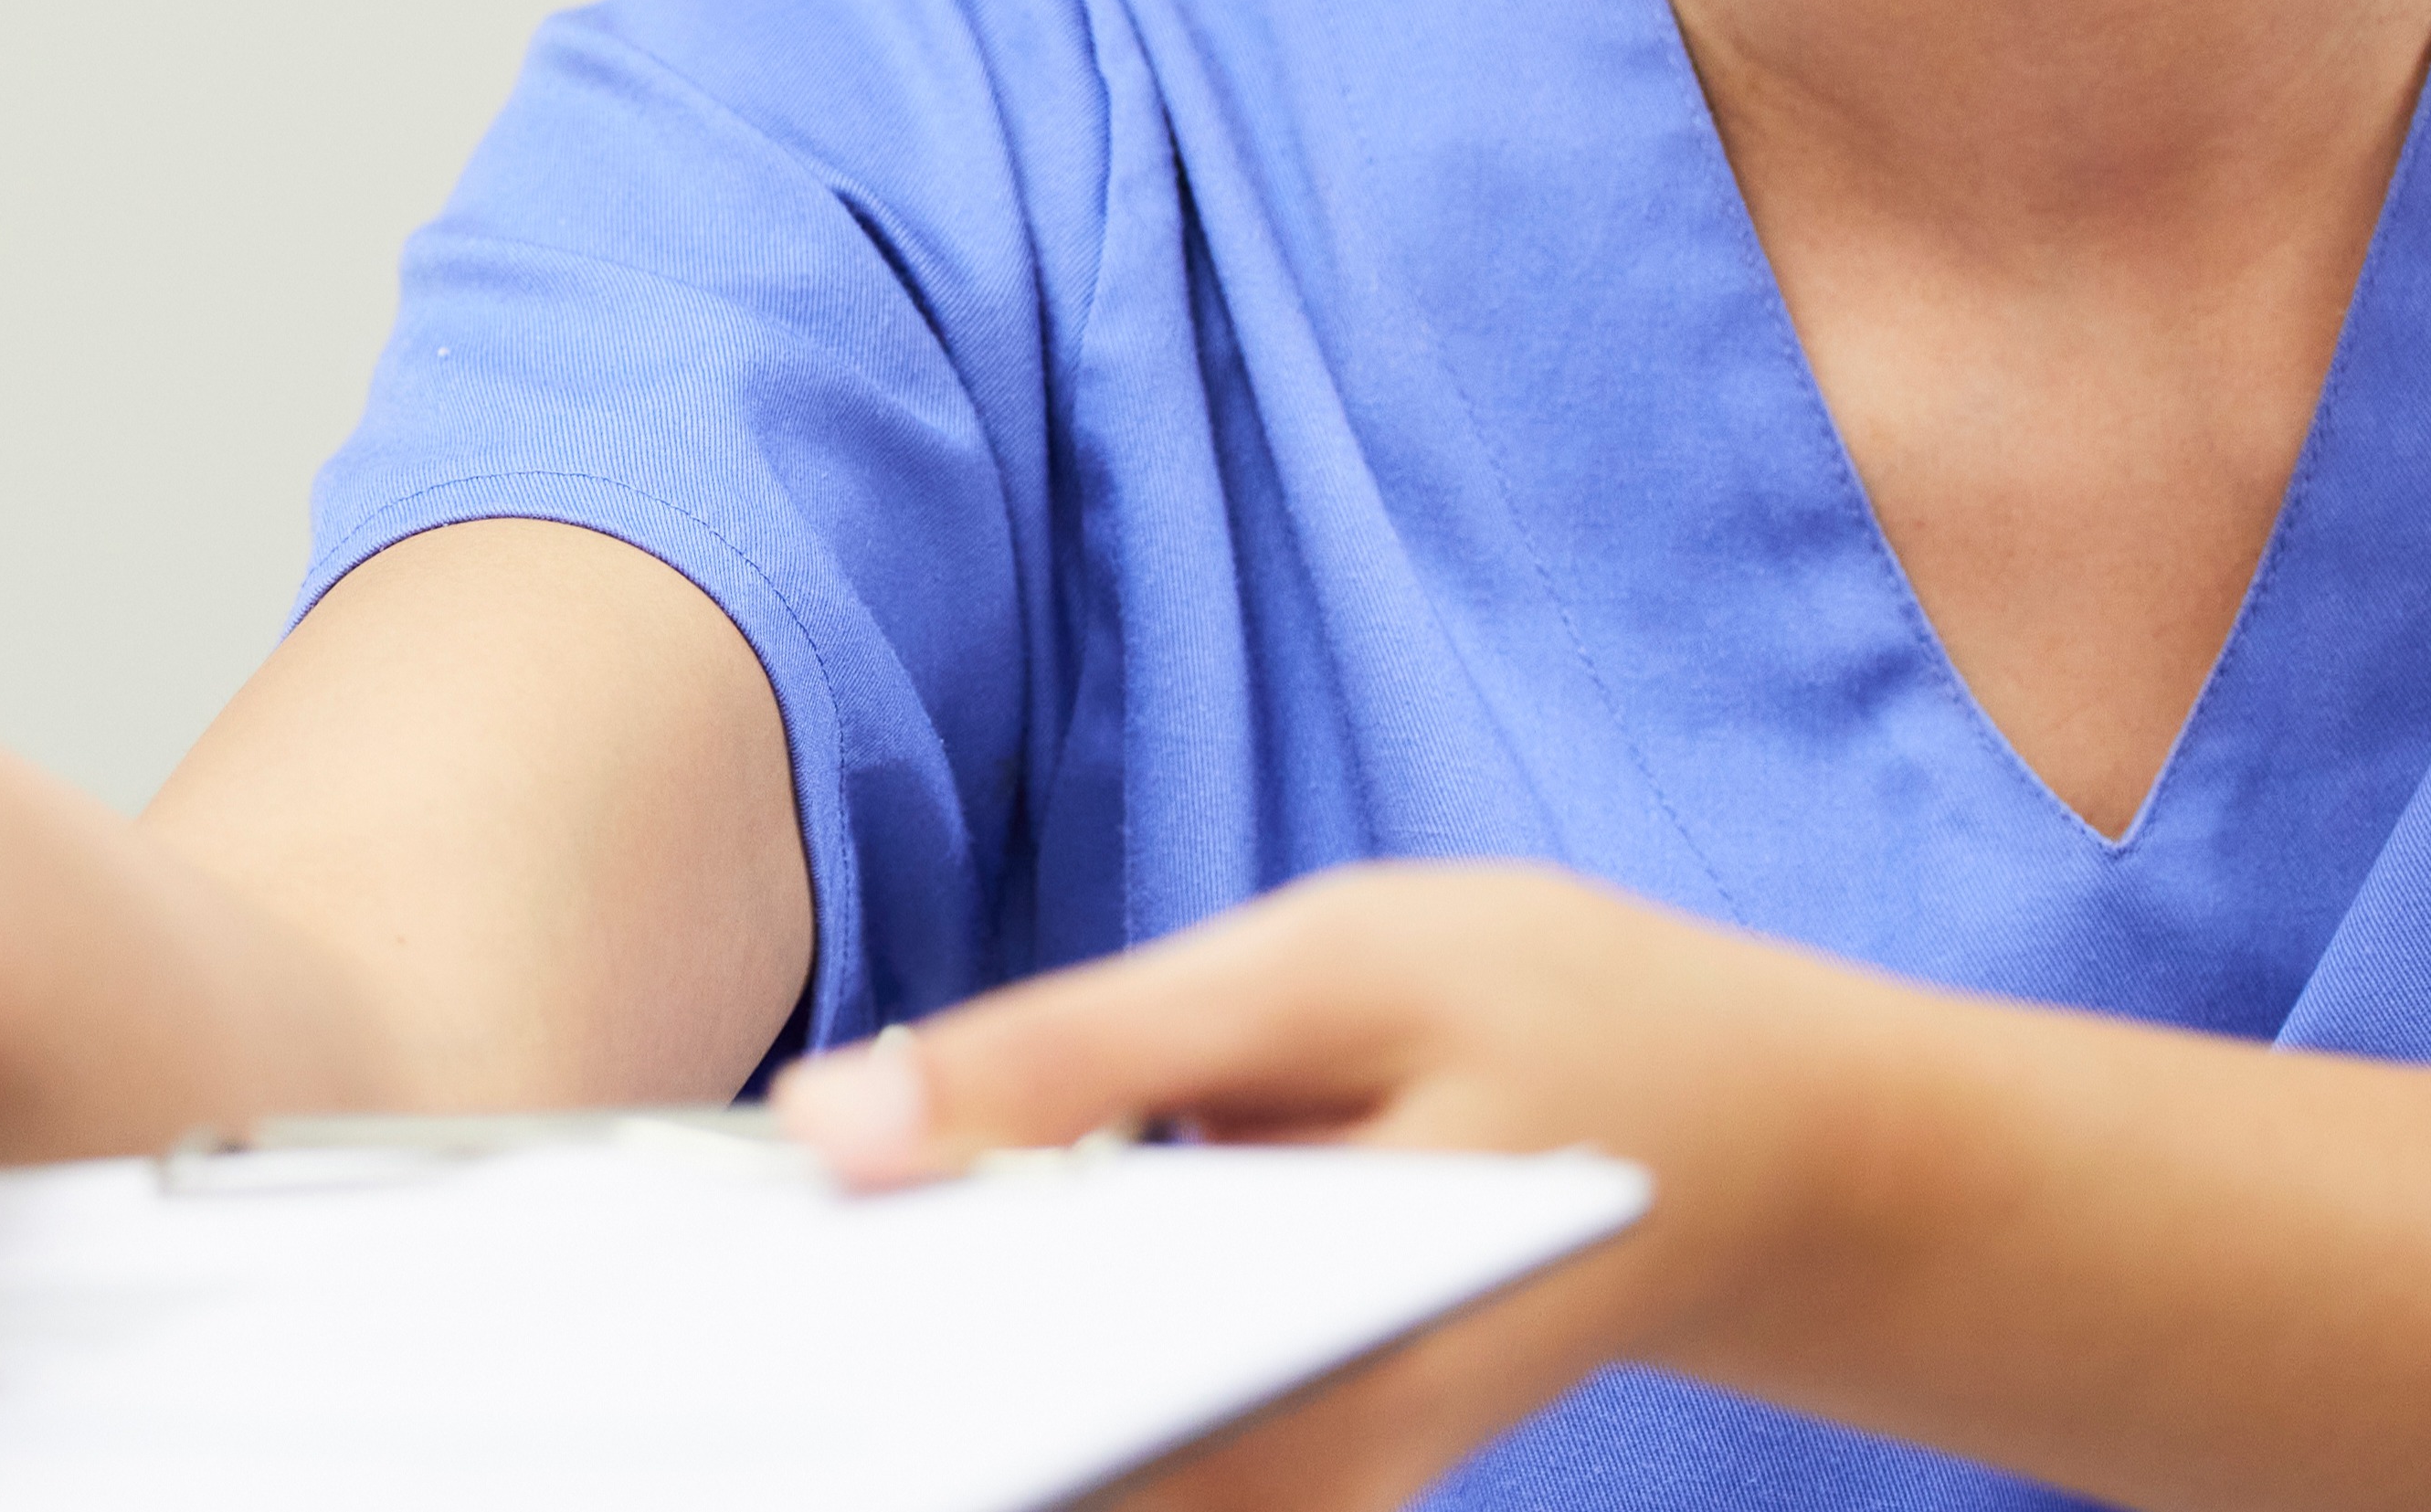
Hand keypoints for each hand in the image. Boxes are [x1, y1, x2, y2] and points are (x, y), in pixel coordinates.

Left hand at [767, 862, 1942, 1506]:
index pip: (996, 1424)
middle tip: (673, 1279)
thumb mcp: (1326, 970)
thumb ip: (1080, 1049)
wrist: (1760, 1147)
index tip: (669, 1314)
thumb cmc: (1560, 1016)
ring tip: (759, 1259)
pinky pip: (1077, 1427)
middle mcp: (1286, 1479)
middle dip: (833, 1365)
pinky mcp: (1260, 1462)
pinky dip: (974, 1339)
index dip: (819, 1374)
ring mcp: (1276, 1488)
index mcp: (1306, 1368)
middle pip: (995, 1455)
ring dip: (894, 1350)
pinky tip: (898, 1252)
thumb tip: (831, 1125)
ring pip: (1026, 1452)